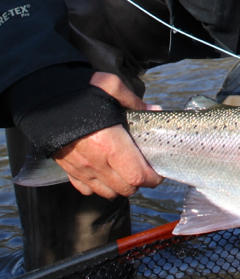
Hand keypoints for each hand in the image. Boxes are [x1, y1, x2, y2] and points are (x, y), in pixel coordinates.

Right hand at [53, 72, 162, 198]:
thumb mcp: (110, 86)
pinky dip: (99, 185)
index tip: (157, 171)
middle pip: (126, 188)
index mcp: (110, 144)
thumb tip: (152, 110)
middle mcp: (96, 162)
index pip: (138, 176)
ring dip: (120, 186)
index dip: (152, 178)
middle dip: (139, 182)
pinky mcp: (68, 170)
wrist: (43, 100)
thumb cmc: (79, 93)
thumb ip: (133, 100)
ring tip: (125, 171)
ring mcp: (81, 169)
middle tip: (143, 168)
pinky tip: (103, 171)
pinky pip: (87, 189)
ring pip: (108, 192)